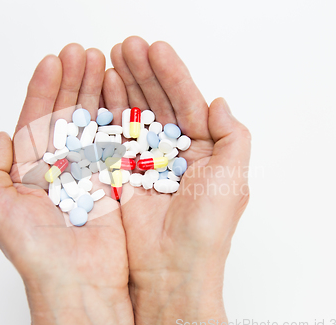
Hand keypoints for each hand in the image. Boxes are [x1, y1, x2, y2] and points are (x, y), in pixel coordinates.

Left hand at [0, 44, 132, 324]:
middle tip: (83, 53)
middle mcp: (59, 167)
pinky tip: (118, 94)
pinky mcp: (113, 181)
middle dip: (73, 81)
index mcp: (30, 170)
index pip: (37, 119)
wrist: (78, 283)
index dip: (44, 88)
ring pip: (92, 122)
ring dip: (95, 91)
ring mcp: (88, 172)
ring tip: (102, 63)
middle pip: (66, 113)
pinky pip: (115, 142)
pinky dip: (117, 117)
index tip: (54, 61)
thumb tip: (1, 136)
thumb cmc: (36, 253)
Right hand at [107, 37, 250, 324]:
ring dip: (125, 84)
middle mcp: (174, 150)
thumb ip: (232, 135)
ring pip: (135, 112)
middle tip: (127, 45)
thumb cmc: (206, 229)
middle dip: (143, 71)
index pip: (187, 101)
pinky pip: (115, 135)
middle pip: (158, 100)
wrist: (172, 269)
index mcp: (203, 148)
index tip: (156, 49)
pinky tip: (103, 88)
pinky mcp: (123, 172)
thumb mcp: (232, 177)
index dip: (172, 74)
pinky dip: (109, 111)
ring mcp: (146, 159)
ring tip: (111, 57)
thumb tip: (218, 100)